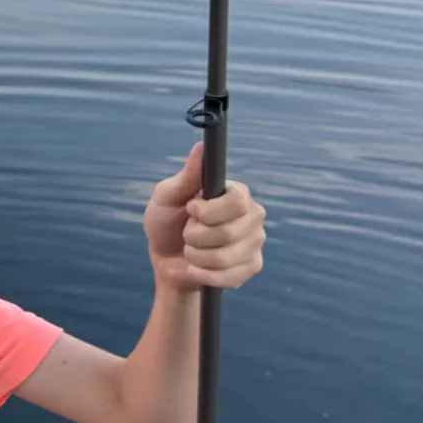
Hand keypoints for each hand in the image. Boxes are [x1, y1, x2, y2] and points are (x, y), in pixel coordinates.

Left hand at [143, 142, 266, 292]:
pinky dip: (203, 274)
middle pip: (231, 232)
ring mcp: (255, 243)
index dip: (210, 211)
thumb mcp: (167, 197)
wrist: (167, 260)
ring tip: (190, 250)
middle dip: (196, 236)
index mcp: (235, 193)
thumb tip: (201, 146)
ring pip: (227, 257)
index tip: (190, 209)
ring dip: (196, 256)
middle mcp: (252, 216)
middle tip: (186, 232)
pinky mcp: (252, 267)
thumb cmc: (166, 222)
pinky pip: (228, 276)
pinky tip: (196, 268)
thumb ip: (187, 176)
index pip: (238, 201)